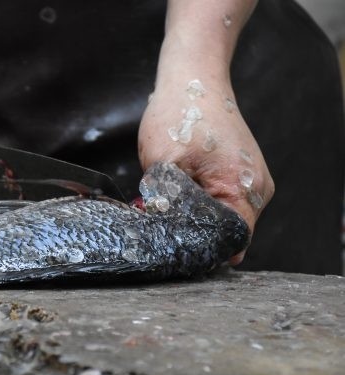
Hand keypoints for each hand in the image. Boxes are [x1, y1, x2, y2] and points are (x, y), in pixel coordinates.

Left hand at [139, 75, 273, 262]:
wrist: (194, 78)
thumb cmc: (180, 115)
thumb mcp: (163, 164)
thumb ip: (167, 203)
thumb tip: (163, 230)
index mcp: (243, 187)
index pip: (235, 240)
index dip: (206, 249)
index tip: (180, 249)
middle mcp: (257, 187)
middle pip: (231, 230)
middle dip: (199, 231)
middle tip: (168, 225)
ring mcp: (253, 178)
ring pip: (227, 214)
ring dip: (200, 214)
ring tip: (174, 201)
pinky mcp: (243, 170)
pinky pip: (226, 198)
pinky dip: (205, 200)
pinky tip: (185, 189)